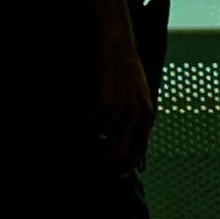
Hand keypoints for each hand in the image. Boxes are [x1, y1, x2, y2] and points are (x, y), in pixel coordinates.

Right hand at [88, 38, 153, 172]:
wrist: (117, 43)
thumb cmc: (125, 68)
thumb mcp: (140, 93)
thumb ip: (138, 115)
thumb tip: (128, 138)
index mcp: (147, 113)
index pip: (139, 149)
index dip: (128, 166)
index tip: (117, 176)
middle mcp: (136, 112)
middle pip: (119, 149)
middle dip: (103, 161)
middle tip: (91, 163)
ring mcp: (119, 105)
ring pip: (100, 138)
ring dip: (86, 145)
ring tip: (77, 145)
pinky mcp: (101, 97)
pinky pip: (86, 122)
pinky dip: (77, 128)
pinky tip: (71, 127)